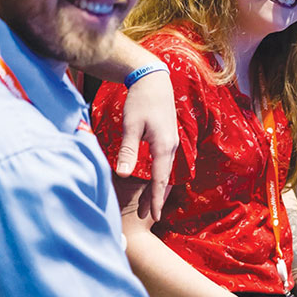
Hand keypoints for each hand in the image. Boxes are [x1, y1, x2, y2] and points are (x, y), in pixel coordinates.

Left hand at [118, 70, 178, 220]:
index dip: (156, 200)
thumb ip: (128, 151)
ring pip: (166, 171)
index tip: (154, 217)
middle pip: (165, 178)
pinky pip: (166, 162)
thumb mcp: (131, 126)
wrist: (153, 80)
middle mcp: (172, 146)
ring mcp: (172, 141)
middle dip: (157, 198)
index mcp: (163, 146)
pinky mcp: (168, 137)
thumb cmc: (140, 101)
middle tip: (149, 216)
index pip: (159, 180)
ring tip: (150, 203)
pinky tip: (155, 179)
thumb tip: (125, 175)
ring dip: (158, 187)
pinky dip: (160, 175)